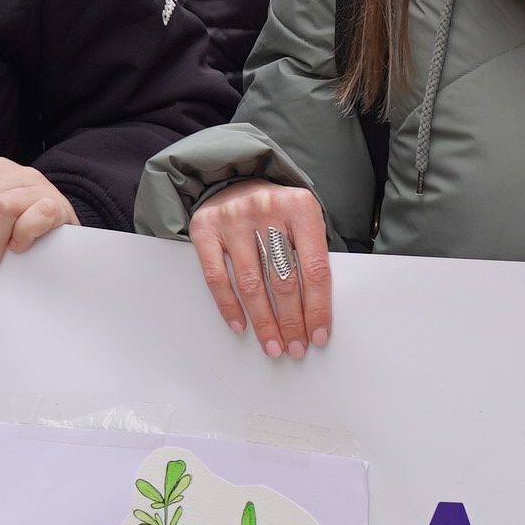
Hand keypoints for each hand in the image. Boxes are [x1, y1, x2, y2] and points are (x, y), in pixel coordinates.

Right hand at [186, 179, 331, 357]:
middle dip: (291, 321)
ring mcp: (233, 218)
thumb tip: (316, 310)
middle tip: (296, 347)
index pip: (314, 268)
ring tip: (272, 345)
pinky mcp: (204, 228)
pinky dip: (229, 306)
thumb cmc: (277, 208)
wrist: (236, 177)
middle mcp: (266, 209)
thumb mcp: (304, 219)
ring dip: (263, 322)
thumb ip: (311, 253)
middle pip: (283, 280)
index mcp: (300, 206)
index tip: (319, 334)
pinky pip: (217, 277)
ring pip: (251, 284)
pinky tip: (241, 326)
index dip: (317, 307)